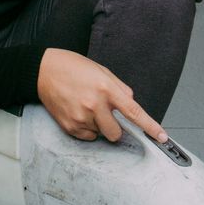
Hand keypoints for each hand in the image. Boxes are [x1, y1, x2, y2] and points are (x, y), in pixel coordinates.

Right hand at [37, 48, 166, 143]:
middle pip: (116, 133)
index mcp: (106, 88)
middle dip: (115, 127)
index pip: (134, 112)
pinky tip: (77, 112)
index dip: (150, 126)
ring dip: (98, 125)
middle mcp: (94, 104)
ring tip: (85, 107)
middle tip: (104, 114)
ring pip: (100, 134)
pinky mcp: (69, 126)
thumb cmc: (72, 67)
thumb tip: (131, 103)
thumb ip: (120, 88)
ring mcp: (81, 117)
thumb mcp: (102, 71)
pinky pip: (87, 137)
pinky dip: (86, 129)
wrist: (42, 71)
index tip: (161, 137)